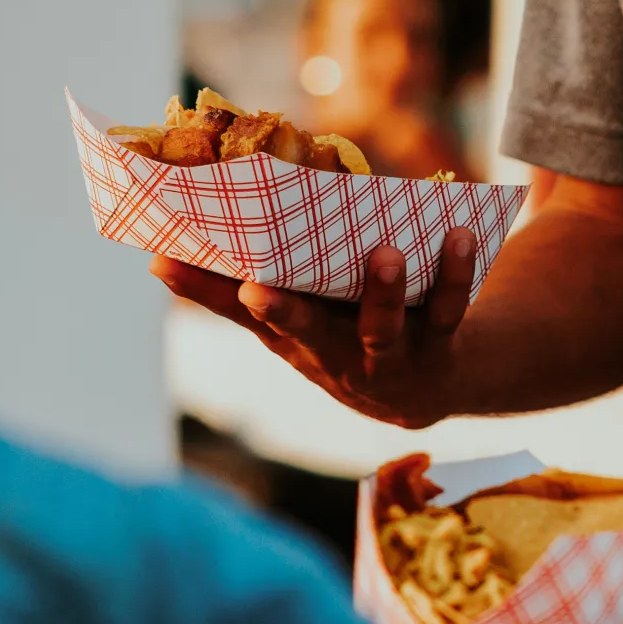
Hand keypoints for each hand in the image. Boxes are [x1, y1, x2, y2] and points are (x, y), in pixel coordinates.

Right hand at [149, 231, 477, 428]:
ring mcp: (387, 356)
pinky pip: (447, 308)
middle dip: (280, 311)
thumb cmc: (341, 335)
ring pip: (382, 328)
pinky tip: (458, 234)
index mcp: (293, 338)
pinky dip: (454, 273)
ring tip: (384, 253)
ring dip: (382, 292)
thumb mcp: (293, 320)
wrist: (423, 389)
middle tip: (256, 287)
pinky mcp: (438, 343)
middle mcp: (334, 355)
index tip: (164, 261)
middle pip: (304, 333)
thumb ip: (244, 288)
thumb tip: (168, 250)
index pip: (238, 314)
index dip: (202, 291)